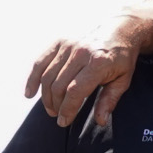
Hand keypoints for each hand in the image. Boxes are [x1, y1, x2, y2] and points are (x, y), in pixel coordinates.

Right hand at [27, 21, 143, 131]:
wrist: (119, 31)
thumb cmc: (121, 60)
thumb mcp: (123, 81)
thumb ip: (110, 100)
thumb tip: (100, 121)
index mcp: (99, 63)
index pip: (75, 91)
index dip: (67, 109)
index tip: (63, 121)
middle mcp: (81, 52)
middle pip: (59, 85)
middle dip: (56, 105)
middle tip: (58, 116)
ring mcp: (69, 45)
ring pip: (48, 76)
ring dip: (46, 96)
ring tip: (51, 109)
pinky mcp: (60, 41)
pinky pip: (41, 62)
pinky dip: (32, 78)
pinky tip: (30, 93)